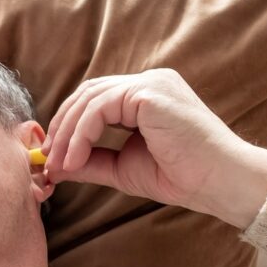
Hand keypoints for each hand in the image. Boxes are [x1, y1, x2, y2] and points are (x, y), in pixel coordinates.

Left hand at [41, 69, 266, 228]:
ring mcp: (151, 83)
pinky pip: (100, 107)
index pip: (94, 100)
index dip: (68, 127)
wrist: (219, 183)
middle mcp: (149, 82)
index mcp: (145, 97)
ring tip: (59, 165)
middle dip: (61, 129)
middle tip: (47, 162)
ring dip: (66, 134)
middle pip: (87, 94)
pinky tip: (74, 159)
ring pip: (89, 99)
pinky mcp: (150, 92)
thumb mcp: (123, 168)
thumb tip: (55, 164)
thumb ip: (91, 161)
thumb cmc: (182, 176)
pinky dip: (80, 134)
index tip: (52, 160)